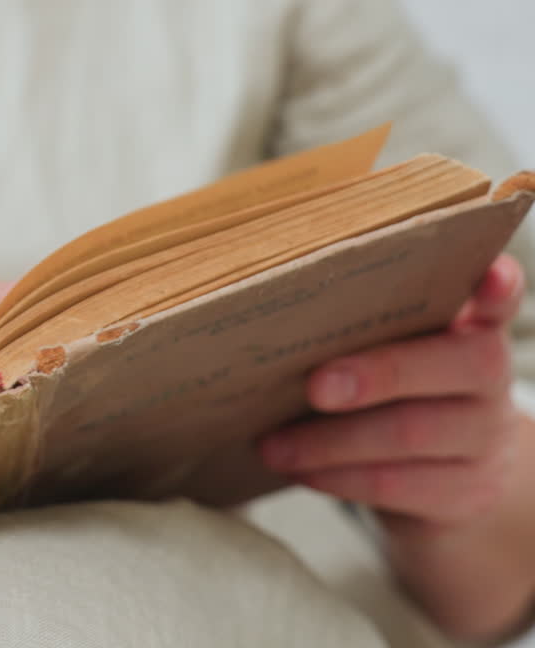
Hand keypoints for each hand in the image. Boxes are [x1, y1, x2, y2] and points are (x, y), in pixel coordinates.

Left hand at [260, 254, 534, 639]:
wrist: (451, 478)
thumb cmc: (402, 396)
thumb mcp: (397, 356)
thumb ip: (370, 329)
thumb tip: (282, 319)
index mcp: (474, 331)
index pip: (498, 303)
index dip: (496, 291)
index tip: (489, 276)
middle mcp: (491, 381)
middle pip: (451, 367)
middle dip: (377, 374)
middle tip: (313, 385)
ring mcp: (485, 439)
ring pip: (410, 434)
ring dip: (330, 441)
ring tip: (272, 444)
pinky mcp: (465, 494)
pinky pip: (396, 485)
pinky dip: (337, 478)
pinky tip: (298, 470)